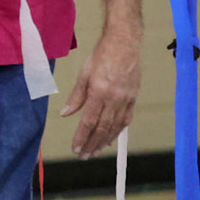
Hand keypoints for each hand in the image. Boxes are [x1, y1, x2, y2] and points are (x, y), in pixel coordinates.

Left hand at [61, 26, 139, 158]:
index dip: (82, 137)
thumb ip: (76, 96)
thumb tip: (66, 113)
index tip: (76, 148)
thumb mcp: (84, 73)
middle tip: (84, 155)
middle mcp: (114, 99)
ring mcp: (126, 99)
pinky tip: (111, 137)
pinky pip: (125, 119)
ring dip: (105, 141)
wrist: (124, 44)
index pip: (89, 121)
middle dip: (92, 144)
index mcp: (99, 92)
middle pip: (103, 128)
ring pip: (116, 126)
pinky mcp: (133, 98)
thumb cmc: (101, 55)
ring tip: (96, 151)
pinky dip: (118, 131)